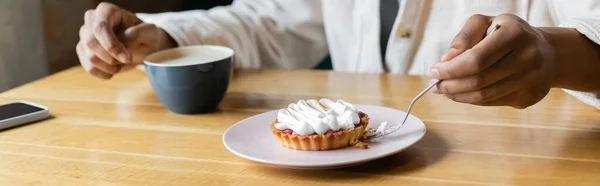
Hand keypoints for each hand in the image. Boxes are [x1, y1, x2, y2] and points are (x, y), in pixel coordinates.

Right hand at [76, 2, 175, 78]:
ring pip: (89, 57)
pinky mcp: (83, 50)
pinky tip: (115, 69)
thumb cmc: (146, 37)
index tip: (127, 58)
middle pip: (91, 43)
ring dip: (109, 66)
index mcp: (107, 11)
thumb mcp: (150, 32)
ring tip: (123, 63)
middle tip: (127, 60)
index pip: (100, 28)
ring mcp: (85, 35)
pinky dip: (104, 73)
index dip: (111, 45)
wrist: (143, 46)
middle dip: (111, 58)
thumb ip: (138, 33)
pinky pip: (89, 67)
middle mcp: (92, 20)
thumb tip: (122, 40)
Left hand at [430, 14, 555, 108]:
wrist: (548, 52)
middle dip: (450, 85)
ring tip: (444, 90)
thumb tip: (445, 61)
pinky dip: (471, 100)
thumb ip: (464, 38)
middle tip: (435, 84)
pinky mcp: (529, 97)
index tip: (434, 71)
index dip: (451, 69)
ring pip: (483, 96)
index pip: (476, 59)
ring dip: (458, 96)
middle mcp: (528, 57)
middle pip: (478, 80)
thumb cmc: (508, 35)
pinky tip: (461, 94)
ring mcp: (531, 80)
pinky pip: (492, 103)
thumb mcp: (486, 24)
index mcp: (515, 34)